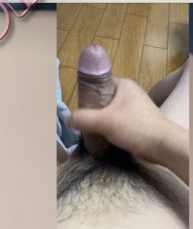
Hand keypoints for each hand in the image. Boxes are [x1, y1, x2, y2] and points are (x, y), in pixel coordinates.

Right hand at [68, 77, 188, 183]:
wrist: (161, 145)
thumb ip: (83, 119)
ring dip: (99, 123)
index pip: (99, 83)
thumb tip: (68, 119)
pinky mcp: (136, 123)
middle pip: (102, 100)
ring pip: (109, 113)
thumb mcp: (104, 121)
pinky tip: (102, 139)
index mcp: (123, 85)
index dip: (87, 94)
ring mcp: (134, 109)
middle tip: (82, 124)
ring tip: (90, 133)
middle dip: (92, 112)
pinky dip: (108, 130)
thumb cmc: (135, 127)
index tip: (79, 108)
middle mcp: (129, 94)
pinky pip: (117, 124)